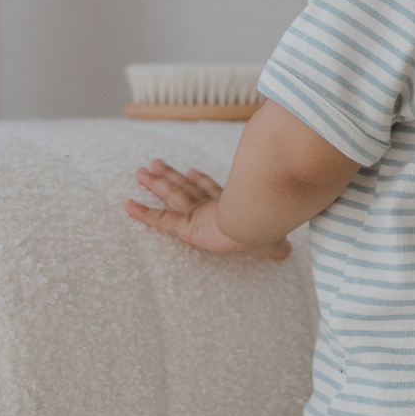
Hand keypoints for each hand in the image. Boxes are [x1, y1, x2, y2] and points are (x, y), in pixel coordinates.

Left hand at [126, 159, 291, 258]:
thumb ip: (277, 246)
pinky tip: (127, 206)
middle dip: (170, 176)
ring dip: (156, 184)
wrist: (260, 224)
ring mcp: (199, 213)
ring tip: (140, 172)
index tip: (189, 171)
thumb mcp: (274, 242)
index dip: (200, 181)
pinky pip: (161, 220)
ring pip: (173, 195)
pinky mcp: (187, 225)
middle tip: (154, 164)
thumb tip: (287, 251)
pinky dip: (144, 213)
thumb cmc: (269, 231)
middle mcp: (212, 205)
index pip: (212, 192)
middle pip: (187, 188)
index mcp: (231, 207)